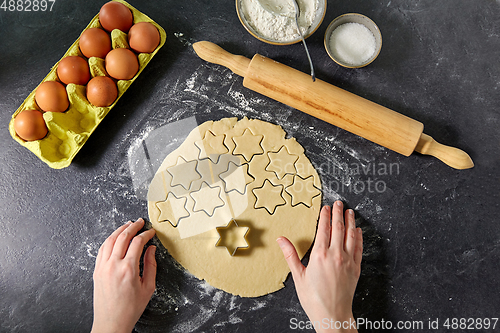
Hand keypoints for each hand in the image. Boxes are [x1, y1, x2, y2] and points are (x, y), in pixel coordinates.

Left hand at [91, 218, 156, 332]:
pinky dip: (110, 239)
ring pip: (110, 240)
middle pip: (123, 237)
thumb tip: (151, 249)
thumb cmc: (130, 308)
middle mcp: (113, 265)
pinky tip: (115, 237)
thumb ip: (151, 265)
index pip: (137, 243)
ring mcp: (102, 267)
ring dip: (120, 230)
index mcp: (128, 269)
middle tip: (140, 222)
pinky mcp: (96, 271)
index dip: (146, 234)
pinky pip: (102, 249)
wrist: (111, 322)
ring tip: (128, 225)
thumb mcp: (148, 287)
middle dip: (133, 227)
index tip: (151, 232)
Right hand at [277, 201, 362, 332]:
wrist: (332, 314)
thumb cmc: (313, 298)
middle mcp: (336, 255)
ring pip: (351, 235)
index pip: (323, 229)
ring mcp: (348, 261)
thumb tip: (280, 239)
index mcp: (320, 255)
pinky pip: (359, 248)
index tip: (325, 207)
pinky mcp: (356, 268)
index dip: (325, 216)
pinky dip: (359, 237)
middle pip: (338, 228)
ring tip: (349, 211)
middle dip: (338, 213)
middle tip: (338, 203)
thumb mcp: (298, 276)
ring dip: (351, 221)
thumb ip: (290, 255)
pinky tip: (358, 231)